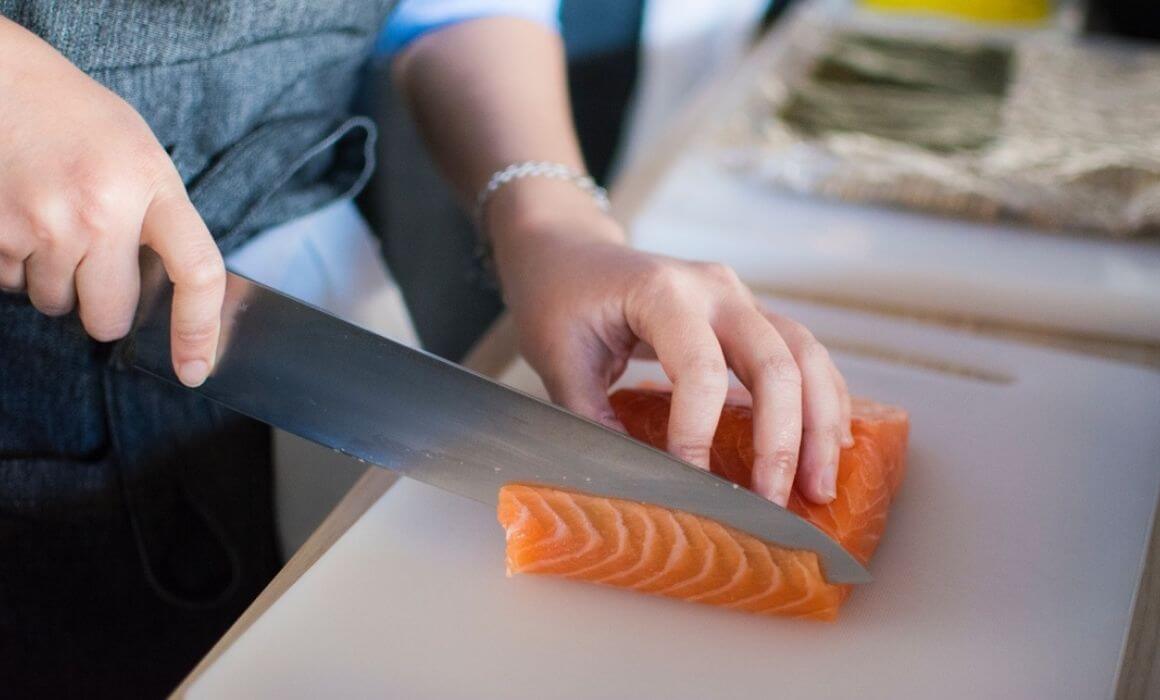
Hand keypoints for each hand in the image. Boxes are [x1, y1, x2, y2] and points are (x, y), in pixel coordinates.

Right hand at [0, 16, 223, 386]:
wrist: (5, 80)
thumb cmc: (81, 122)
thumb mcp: (142, 159)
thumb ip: (159, 223)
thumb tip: (169, 301)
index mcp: (152, 185)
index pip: (198, 272)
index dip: (200, 330)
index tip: (195, 369)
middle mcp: (101, 210)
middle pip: (109, 317)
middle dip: (103, 307)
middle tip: (94, 263)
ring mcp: (43, 223)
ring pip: (55, 305)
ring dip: (55, 279)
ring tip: (51, 220)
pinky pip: (9, 284)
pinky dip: (15, 263)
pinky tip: (21, 217)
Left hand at [490, 180, 852, 505]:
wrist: (570, 251)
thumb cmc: (558, 301)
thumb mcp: (557, 360)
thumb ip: (591, 418)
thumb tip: (633, 484)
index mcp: (661, 293)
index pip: (699, 370)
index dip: (699, 433)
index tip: (693, 486)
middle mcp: (714, 288)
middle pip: (775, 361)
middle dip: (783, 439)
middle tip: (779, 502)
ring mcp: (740, 297)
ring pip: (805, 354)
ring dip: (820, 422)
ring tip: (821, 485)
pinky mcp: (750, 314)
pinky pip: (803, 353)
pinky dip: (822, 398)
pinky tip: (828, 446)